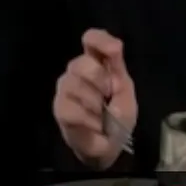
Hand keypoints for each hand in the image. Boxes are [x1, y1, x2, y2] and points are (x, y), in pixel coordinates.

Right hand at [53, 29, 137, 169]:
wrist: (111, 146)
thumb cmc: (118, 116)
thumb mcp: (125, 91)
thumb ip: (117, 66)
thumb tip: (115, 44)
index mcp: (97, 63)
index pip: (92, 39)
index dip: (99, 40)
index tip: (113, 50)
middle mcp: (77, 71)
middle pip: (82, 63)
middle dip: (101, 81)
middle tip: (108, 96)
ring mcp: (66, 88)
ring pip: (74, 84)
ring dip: (94, 103)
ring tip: (100, 114)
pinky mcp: (59, 108)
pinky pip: (70, 108)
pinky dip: (87, 118)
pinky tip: (93, 124)